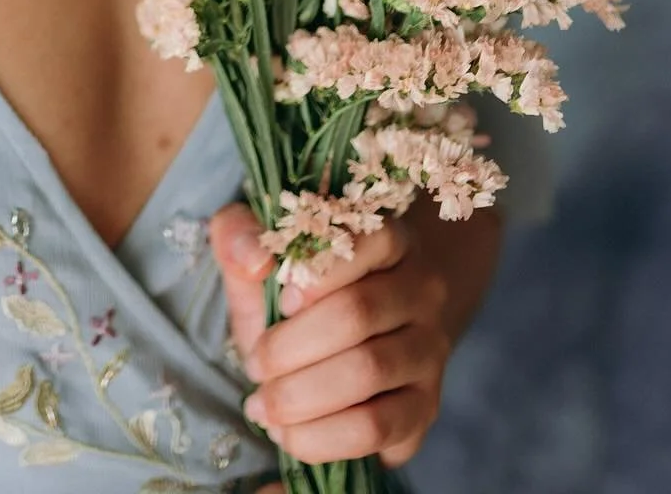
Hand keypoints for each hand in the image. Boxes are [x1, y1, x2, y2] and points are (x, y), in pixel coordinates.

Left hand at [209, 194, 498, 477]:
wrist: (337, 345)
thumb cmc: (295, 293)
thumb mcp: (263, 256)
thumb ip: (240, 235)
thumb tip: (254, 259)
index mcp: (389, 240)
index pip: (367, 241)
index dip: (315, 273)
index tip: (281, 300)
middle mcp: (422, 291)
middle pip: (358, 313)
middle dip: (290, 347)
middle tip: (254, 365)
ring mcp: (429, 351)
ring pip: (368, 372)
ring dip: (301, 394)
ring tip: (263, 404)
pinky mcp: (423, 408)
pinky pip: (378, 427)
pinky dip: (323, 436)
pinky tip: (289, 433)